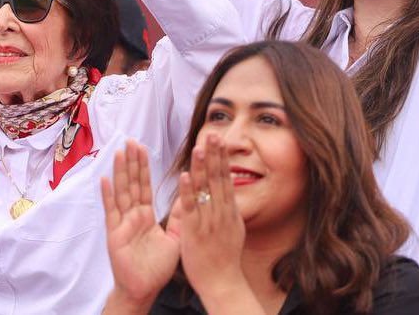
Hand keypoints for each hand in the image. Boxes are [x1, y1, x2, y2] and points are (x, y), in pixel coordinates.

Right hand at [101, 140, 179, 305]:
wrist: (144, 289)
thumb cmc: (157, 267)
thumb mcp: (175, 238)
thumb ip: (180, 217)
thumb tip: (190, 195)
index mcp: (146, 216)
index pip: (145, 186)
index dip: (144, 168)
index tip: (143, 147)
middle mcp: (133, 216)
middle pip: (132, 184)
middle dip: (131, 163)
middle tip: (130, 141)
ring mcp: (122, 223)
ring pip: (121, 193)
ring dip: (120, 172)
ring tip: (118, 152)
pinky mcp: (115, 234)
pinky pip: (111, 212)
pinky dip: (107, 196)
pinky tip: (104, 180)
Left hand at [175, 135, 248, 304]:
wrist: (223, 283)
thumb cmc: (225, 259)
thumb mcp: (233, 229)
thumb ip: (228, 211)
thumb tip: (229, 195)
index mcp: (229, 211)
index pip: (225, 178)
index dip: (221, 158)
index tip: (219, 139)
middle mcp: (221, 213)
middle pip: (218, 179)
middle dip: (215, 155)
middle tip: (214, 133)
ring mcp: (208, 221)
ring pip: (205, 190)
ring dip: (202, 167)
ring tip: (199, 147)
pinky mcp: (194, 231)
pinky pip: (190, 208)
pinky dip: (188, 191)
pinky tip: (185, 176)